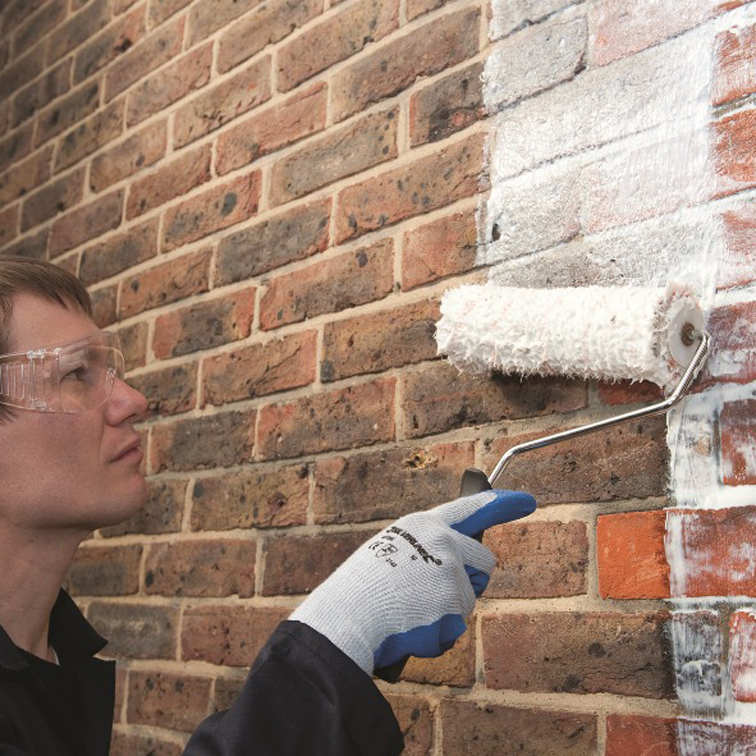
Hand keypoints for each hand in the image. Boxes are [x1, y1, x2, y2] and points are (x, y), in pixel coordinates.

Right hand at [290, 490, 535, 674]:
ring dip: (448, 612)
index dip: (502, 504)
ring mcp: (450, 571)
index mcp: (423, 524)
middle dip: (471, 580)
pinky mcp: (453, 603)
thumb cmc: (361, 590)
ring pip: (468, 598)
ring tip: (410, 612)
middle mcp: (443, 541)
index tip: (527, 501)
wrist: (346, 618)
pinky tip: (411, 629)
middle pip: (484, 562)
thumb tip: (452, 565)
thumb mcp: (390, 551)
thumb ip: (423, 550)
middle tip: (436, 595)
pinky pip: (455, 629)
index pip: (471, 508)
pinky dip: (437, 636)